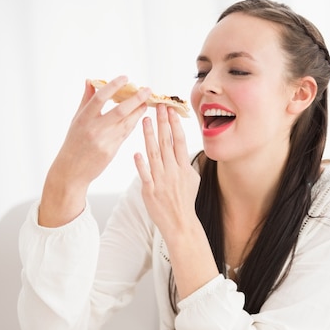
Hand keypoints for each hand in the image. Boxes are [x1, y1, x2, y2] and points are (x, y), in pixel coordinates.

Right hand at [39, 77, 150, 225]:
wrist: (71, 171)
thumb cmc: (73, 143)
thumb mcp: (76, 120)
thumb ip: (86, 100)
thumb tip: (91, 80)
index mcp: (83, 118)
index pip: (100, 98)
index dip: (113, 86)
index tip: (126, 78)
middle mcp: (94, 129)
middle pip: (119, 111)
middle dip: (135, 99)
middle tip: (147, 90)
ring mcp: (104, 141)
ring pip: (126, 123)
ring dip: (138, 111)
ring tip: (146, 102)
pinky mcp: (111, 152)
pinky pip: (125, 134)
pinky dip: (133, 124)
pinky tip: (140, 116)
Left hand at [134, 104, 200, 242]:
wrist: (180, 223)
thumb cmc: (185, 201)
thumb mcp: (193, 180)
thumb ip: (186, 162)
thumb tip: (183, 147)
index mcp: (184, 168)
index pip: (179, 141)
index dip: (175, 124)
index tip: (171, 110)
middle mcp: (173, 172)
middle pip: (167, 143)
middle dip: (162, 123)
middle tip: (158, 106)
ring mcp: (161, 181)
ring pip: (154, 154)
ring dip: (149, 136)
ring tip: (145, 120)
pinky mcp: (150, 191)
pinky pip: (145, 175)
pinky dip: (141, 164)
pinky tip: (136, 152)